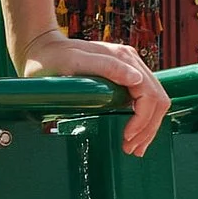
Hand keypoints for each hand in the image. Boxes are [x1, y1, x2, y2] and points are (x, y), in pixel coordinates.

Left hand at [17, 29, 170, 157]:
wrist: (40, 48)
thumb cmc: (52, 57)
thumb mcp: (75, 61)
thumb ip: (107, 67)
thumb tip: (137, 80)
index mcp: (124, 58)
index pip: (149, 95)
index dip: (142, 120)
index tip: (126, 137)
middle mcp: (131, 62)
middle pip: (157, 100)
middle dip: (147, 128)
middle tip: (132, 150)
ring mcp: (128, 69)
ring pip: (154, 101)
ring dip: (148, 127)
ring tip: (134, 147)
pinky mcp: (122, 77)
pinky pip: (143, 100)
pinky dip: (143, 119)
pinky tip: (134, 133)